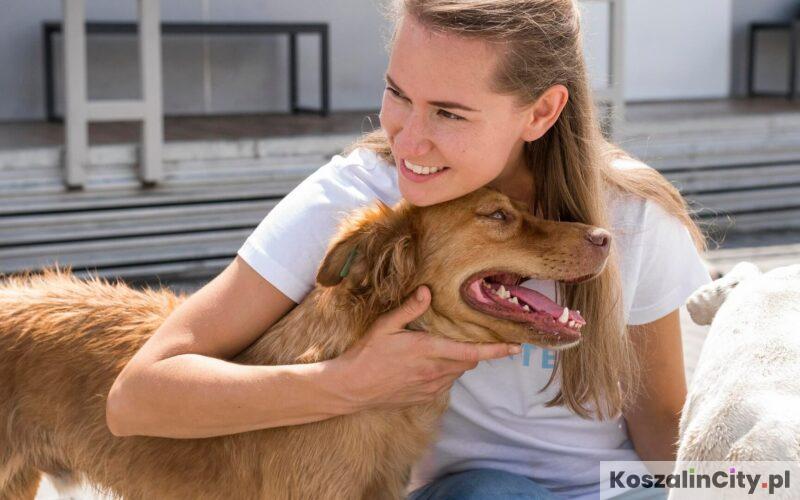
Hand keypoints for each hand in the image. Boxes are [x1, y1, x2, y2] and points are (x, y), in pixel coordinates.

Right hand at [334, 285, 520, 410]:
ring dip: (458, 361)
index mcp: (428, 351)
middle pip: (469, 362)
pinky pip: (444, 384)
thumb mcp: (385, 326)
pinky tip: (428, 365)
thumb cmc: (366, 355)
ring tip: (445, 349)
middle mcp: (434, 372)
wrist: (351, 388)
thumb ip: (409, 308)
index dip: (497, 350)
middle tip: (474, 338)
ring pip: (457, 373)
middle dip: (476, 351)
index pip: (472, 352)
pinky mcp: (423, 397)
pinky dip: (445, 373)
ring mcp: (429, 387)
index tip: (515, 347)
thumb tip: (427, 290)